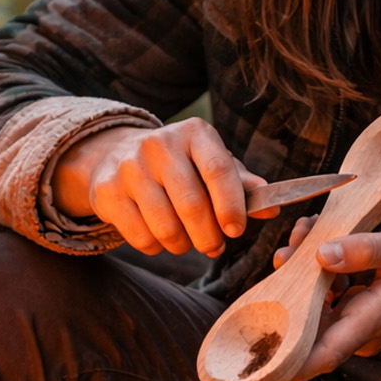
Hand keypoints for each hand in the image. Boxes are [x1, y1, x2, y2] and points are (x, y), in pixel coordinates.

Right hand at [52, 118, 269, 256]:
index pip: (218, 170)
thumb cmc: (180, 165)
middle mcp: (159, 144)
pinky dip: (156, 247)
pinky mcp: (107, 190)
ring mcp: (129, 166)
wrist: (117, 153)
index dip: (231, 205)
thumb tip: (273, 208)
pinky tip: (159, 239)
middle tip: (214, 247)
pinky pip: (140, 236)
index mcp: (194, 133)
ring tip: (186, 243)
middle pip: (192, 204)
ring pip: (165, 226)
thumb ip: (241, 185)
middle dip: (208, 236)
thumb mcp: (211, 163)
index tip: (236, 231)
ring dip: (182, 245)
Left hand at [274, 221, 380, 380]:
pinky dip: (317, 272)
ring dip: (301, 271)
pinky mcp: (353, 314)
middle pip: (305, 320)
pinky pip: (323, 298)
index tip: (253, 361)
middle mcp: (357, 331)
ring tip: (307, 231)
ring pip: (311, 305)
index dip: (284, 361)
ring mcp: (354, 324)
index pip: (320, 353)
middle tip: (292, 242)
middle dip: (287, 284)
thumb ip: (366, 250)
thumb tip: (321, 255)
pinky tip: (319, 241)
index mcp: (370, 320)